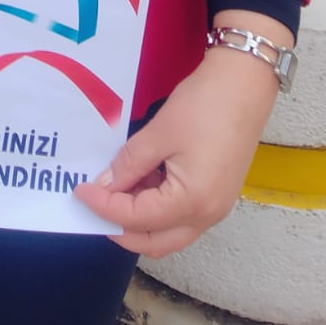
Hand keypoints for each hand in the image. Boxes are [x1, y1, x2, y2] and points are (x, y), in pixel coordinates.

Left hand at [74, 26, 282, 256]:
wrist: (245, 83)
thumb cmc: (205, 105)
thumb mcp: (159, 133)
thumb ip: (129, 165)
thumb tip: (104, 187)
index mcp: (192, 203)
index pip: (137, 219)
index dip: (104, 208)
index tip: (80, 191)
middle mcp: (207, 215)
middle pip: (155, 241)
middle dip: (121, 230)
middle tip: (93, 206)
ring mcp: (215, 207)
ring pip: (169, 231)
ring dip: (139, 218)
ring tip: (113, 190)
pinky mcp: (217, 193)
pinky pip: (181, 214)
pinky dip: (157, 206)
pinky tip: (139, 181)